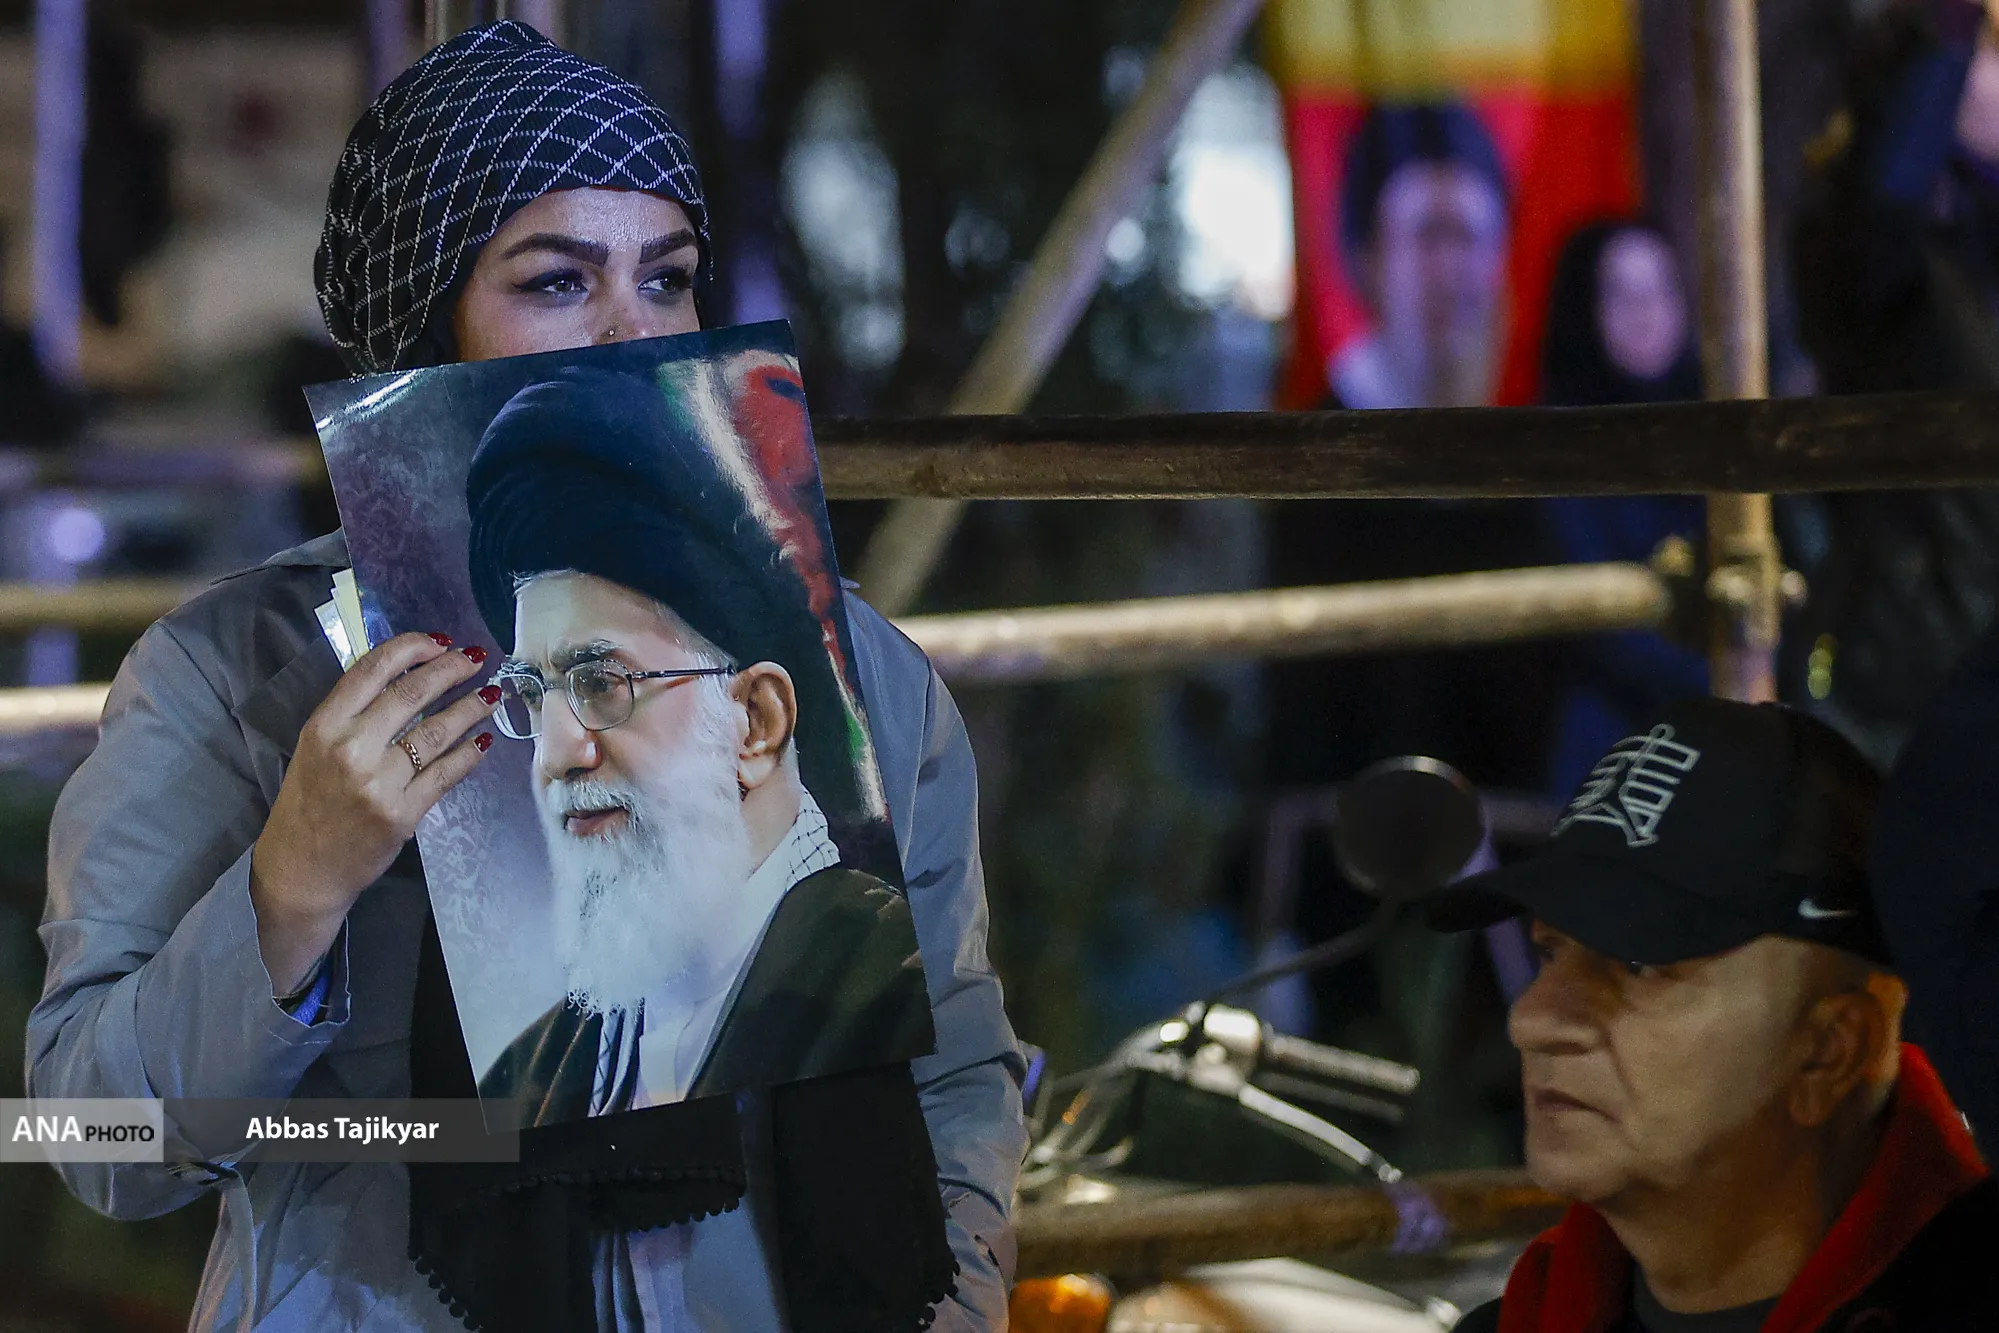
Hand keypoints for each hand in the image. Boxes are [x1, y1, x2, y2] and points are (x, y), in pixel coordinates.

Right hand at [250, 632, 497, 993]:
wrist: (301, 868)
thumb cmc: (309, 801)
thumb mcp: (317, 747)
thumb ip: (355, 713)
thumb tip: (410, 674)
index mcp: (323, 725)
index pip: (373, 670)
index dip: (412, 648)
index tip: (440, 641)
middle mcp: (350, 749)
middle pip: (412, 694)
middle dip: (451, 670)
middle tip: (477, 660)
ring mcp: (378, 783)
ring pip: (436, 732)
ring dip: (470, 709)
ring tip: (491, 696)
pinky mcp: (402, 813)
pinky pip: (446, 774)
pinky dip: (469, 753)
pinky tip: (483, 740)